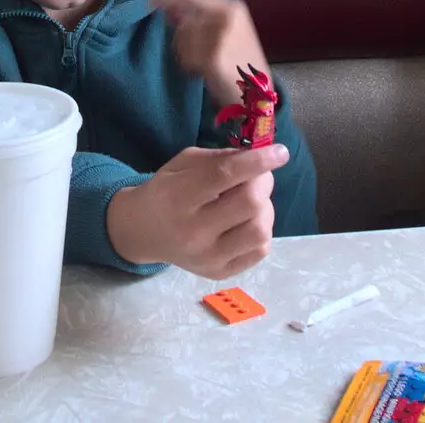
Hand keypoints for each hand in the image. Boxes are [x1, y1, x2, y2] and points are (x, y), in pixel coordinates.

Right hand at [106, 144, 288, 277]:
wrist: (145, 231)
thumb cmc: (168, 190)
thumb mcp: (184, 163)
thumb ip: (220, 158)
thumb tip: (260, 156)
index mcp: (178, 196)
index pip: (224, 175)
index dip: (257, 161)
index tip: (280, 152)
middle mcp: (193, 231)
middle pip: (249, 203)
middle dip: (263, 182)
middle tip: (258, 175)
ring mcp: (207, 257)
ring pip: (260, 230)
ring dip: (265, 208)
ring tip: (251, 201)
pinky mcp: (220, 273)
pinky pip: (260, 250)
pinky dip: (262, 230)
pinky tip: (246, 221)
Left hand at [152, 0, 268, 105]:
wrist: (257, 93)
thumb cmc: (241, 63)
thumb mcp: (225, 33)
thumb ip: (199, 17)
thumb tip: (169, 8)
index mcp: (233, 7)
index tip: (152, 1)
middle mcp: (228, 16)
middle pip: (185, 20)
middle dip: (180, 36)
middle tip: (185, 51)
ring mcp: (221, 35)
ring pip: (182, 37)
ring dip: (185, 52)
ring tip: (203, 64)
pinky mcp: (212, 56)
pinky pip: (185, 56)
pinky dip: (189, 65)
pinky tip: (203, 72)